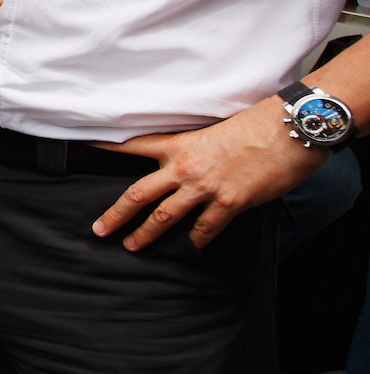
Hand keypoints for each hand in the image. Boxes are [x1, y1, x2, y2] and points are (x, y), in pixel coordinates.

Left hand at [92, 97, 328, 249]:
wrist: (288, 132)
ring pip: (164, 217)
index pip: (133, 145)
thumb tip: (189, 161)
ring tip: (132, 246)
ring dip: (146, 234)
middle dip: (116, 214)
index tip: (84, 146)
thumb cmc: (256, 126)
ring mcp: (205, 188)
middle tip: (99, 230)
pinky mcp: (229, 204)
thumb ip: (196, 148)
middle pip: (138, 194)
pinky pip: (205, 229)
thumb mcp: (214, 130)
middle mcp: (185, 168)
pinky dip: (197, 240)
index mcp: (179, 145)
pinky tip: (191, 247)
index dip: (106, 146)